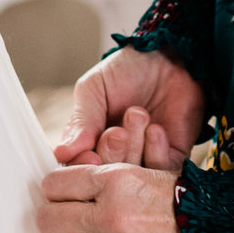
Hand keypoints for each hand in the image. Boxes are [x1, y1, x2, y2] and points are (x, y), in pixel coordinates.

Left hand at [36, 109, 193, 232]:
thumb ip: (109, 172)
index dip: (53, 191)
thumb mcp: (149, 171)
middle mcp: (112, 215)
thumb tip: (71, 167)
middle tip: (62, 225)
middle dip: (52, 222)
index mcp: (116, 180)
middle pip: (49, 221)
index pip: (54, 184)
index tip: (57, 197)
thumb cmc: (188, 201)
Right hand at [54, 46, 203, 165]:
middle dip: (111, 152)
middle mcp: (114, 155)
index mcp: (88, 140)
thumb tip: (62, 153)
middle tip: (117, 131)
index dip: (83, 166)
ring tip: (138, 116)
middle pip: (105, 175)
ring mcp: (143, 159)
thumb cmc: (128, 70)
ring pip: (132, 175)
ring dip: (134, 146)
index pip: (78, 167)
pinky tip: (156, 129)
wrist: (171, 57)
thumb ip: (81, 121)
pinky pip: (160, 171)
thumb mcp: (94, 88)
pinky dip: (156, 150)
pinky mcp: (170, 159)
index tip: (90, 155)